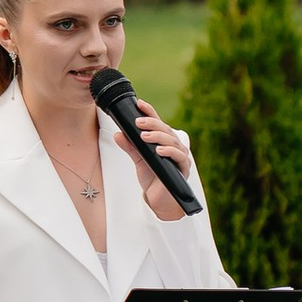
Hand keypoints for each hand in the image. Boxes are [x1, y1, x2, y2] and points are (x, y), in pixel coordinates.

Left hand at [121, 96, 196, 219]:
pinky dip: (169, 152)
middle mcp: (174, 146)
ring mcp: (180, 156)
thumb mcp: (138, 160)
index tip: (139, 103)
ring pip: (172, 141)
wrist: (159, 199)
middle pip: (165, 129)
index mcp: (164, 141)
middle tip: (139, 122)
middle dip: (152, 123)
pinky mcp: (183, 168)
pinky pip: (179, 156)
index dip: (150, 112)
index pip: (157, 122)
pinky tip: (159, 150)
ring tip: (144, 136)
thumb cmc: (152, 177)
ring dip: (158, 137)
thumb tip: (117, 134)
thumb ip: (129, 147)